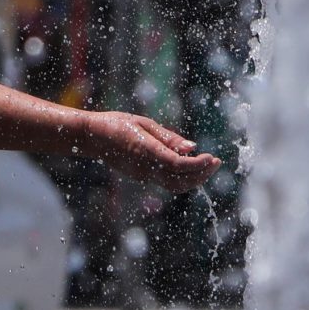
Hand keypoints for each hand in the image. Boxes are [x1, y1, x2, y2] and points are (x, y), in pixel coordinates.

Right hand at [83, 112, 218, 194]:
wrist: (92, 137)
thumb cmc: (117, 124)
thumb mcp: (144, 124)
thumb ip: (168, 138)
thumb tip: (192, 147)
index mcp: (146, 152)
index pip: (178, 165)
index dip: (198, 164)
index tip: (212, 157)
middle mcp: (145, 168)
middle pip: (179, 181)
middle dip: (201, 175)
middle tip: (216, 163)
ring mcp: (142, 175)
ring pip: (174, 185)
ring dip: (193, 179)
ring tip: (208, 165)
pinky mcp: (141, 176)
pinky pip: (166, 182)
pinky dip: (182, 177)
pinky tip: (190, 165)